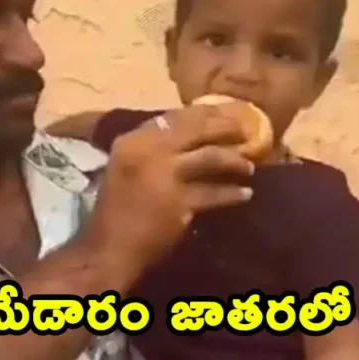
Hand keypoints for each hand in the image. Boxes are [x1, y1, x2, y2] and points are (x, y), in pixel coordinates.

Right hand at [84, 105, 254, 270]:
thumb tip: (190, 135)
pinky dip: (233, 194)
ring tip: (249, 167)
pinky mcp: (180, 202)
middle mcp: (149, 151)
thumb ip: (152, 148)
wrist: (109, 247)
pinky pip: (214, 194)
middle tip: (244, 132)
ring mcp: (166, 176)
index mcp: (134, 140)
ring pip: (211, 157)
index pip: (175, 116)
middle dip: (225, 128)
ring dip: (235, 161)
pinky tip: (245, 194)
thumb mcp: (126, 166)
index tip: (223, 113)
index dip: (204, 112)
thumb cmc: (117, 208)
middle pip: (197, 129)